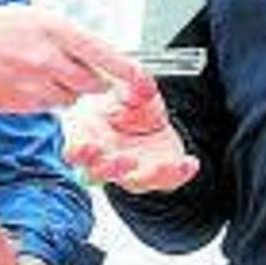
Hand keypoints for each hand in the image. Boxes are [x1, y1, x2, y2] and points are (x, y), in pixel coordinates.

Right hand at [0, 5, 144, 112]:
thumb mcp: (33, 17)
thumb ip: (64, 35)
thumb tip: (92, 50)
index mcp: (53, 30)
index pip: (103, 54)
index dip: (127, 69)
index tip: (143, 79)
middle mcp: (47, 59)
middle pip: (93, 83)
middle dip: (91, 79)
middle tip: (76, 69)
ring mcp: (34, 85)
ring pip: (71, 98)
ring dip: (66, 89)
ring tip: (42, 72)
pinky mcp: (22, 104)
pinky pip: (48, 107)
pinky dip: (45, 98)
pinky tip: (25, 82)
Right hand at [65, 74, 198, 192]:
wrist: (150, 120)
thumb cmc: (127, 107)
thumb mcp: (131, 90)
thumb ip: (134, 87)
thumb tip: (141, 82)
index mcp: (90, 138)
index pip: (75, 152)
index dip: (79, 152)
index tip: (89, 146)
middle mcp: (107, 159)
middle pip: (100, 174)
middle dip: (111, 169)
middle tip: (125, 159)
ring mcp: (131, 171)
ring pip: (134, 182)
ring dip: (148, 175)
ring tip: (163, 165)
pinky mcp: (156, 176)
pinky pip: (167, 181)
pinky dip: (180, 173)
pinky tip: (190, 163)